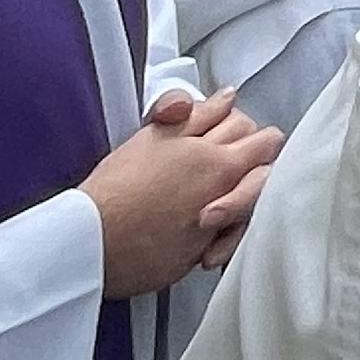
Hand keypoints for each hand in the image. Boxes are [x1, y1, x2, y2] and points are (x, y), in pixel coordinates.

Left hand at [85, 87, 280, 297]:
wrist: (89, 244)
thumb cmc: (134, 257)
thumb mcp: (192, 256)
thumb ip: (219, 232)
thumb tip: (223, 227)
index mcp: (224, 188)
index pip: (269, 168)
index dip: (265, 183)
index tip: (244, 204)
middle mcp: (211, 156)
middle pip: (260, 138)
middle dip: (259, 152)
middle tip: (250, 163)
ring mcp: (183, 141)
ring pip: (231, 115)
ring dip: (236, 123)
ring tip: (238, 120)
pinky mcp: (155, 134)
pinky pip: (187, 104)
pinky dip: (207, 102)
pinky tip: (218, 101)